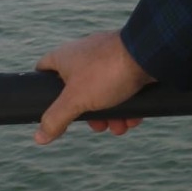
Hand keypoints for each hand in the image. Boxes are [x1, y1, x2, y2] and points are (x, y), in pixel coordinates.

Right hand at [34, 30, 153, 143]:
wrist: (151, 53)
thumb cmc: (107, 72)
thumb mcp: (75, 100)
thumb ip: (56, 119)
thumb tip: (39, 137)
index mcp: (65, 56)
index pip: (43, 69)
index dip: (41, 88)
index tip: (46, 105)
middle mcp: (86, 54)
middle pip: (77, 89)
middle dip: (88, 113)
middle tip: (97, 127)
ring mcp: (110, 57)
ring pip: (104, 90)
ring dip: (111, 113)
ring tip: (119, 128)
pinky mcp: (131, 62)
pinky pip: (124, 86)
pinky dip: (127, 104)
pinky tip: (133, 120)